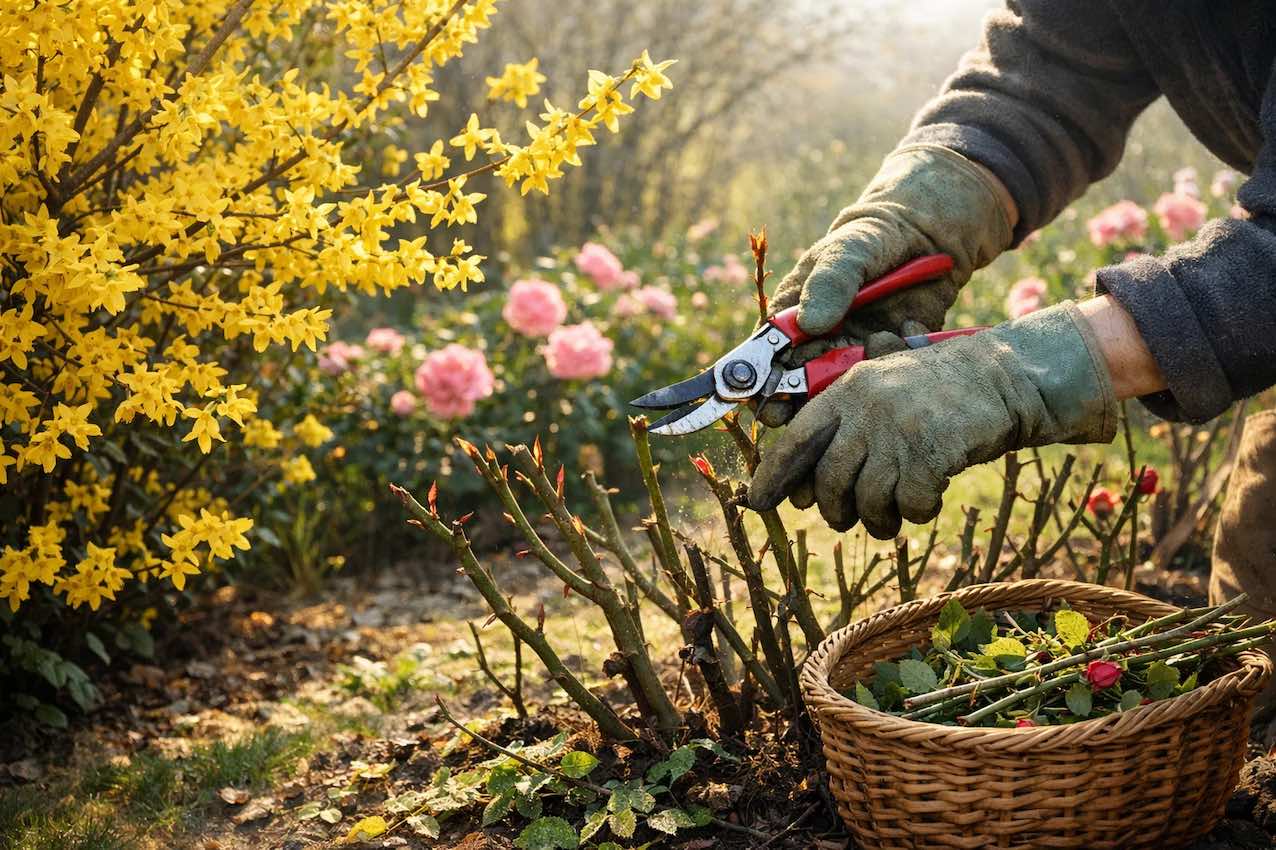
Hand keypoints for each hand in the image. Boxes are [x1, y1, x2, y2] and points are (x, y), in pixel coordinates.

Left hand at [748, 302, 1117, 537]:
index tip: (758, 502)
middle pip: (829, 481)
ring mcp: (899, 430)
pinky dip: (917, 512)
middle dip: (834, 510)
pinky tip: (927, 501)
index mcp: (847, 390)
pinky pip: (911, 505)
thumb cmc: (932, 391)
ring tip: (890, 519)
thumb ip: (840, 426)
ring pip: (868, 500)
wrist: (1000, 378)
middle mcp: (866, 408)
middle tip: (846, 518)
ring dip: (878, 520)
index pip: (796, 440)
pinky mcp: (933, 452)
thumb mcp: (881, 389)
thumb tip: (795, 491)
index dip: (774, 475)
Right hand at [759, 145, 1014, 426]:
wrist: (928, 237)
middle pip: (795, 389)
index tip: (770, 401)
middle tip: (813, 406)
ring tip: (872, 359)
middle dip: (801, 403)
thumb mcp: (849, 250)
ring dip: (849, 390)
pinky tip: (908, 333)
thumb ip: (831, 282)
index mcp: (791, 317)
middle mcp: (815, 344)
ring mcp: (851, 357)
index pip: (764, 357)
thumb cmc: (874, 237)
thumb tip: (811, 324)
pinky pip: (882, 382)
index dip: (760, 384)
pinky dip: (893, 369)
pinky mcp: (885, 363)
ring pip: (838, 393)